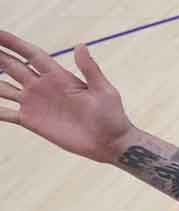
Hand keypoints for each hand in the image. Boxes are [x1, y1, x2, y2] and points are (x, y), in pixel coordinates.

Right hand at [0, 34, 134, 162]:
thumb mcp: (104, 91)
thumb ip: (90, 69)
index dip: (13, 43)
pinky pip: (7, 113)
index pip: (29, 54)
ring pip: (4, 87)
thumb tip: (81, 45)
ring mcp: (35, 103)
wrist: (111, 143)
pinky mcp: (32, 121)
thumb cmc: (112, 116)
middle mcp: (42, 86)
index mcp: (58, 76)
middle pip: (11, 66)